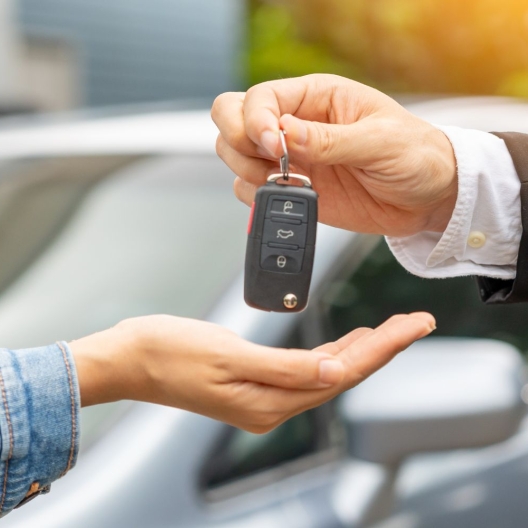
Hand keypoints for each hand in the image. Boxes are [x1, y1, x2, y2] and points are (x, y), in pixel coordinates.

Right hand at [69, 312, 434, 432]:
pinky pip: (305, 370)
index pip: (343, 373)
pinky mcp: (254, 381)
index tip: (414, 325)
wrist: (132, 358)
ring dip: (360, 350)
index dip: (384, 348)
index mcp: (270, 401)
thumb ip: (285, 369)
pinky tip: (342, 344)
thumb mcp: (228, 355)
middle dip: (383, 347)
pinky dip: (330, 354)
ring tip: (390, 329)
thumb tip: (336, 374)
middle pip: (342, 374)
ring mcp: (263, 395)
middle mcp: (272, 405)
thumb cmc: (171, 352)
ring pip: (327, 372)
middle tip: (415, 321)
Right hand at [212, 74, 457, 236]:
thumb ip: (330, 140)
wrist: (427, 198)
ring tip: (287, 182)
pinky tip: (290, 197)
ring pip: (235, 155)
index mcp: (316, 98)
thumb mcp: (380, 141)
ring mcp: (290, 159)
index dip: (255, 121)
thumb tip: (285, 133)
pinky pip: (251, 190)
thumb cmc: (415, 155)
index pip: (260, 98)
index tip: (275, 147)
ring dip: (247, 171)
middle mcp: (296, 125)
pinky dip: (258, 198)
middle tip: (270, 162)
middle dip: (239, 142)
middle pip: (233, 120)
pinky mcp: (292, 189)